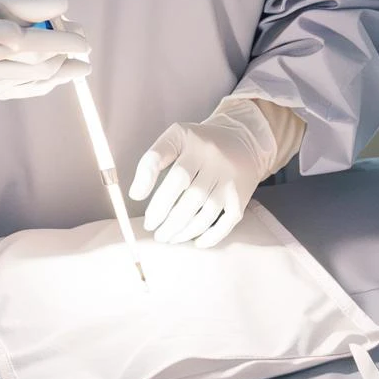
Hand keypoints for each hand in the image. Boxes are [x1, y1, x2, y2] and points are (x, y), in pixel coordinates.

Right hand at [0, 0, 90, 99]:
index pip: (10, 27)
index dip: (41, 13)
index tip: (63, 2)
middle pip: (28, 55)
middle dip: (62, 44)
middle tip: (84, 39)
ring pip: (34, 74)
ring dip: (64, 63)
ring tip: (82, 54)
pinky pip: (30, 87)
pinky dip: (53, 78)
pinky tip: (66, 68)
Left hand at [128, 100, 277, 247]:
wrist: (243, 139)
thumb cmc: (200, 143)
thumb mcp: (176, 138)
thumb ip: (153, 160)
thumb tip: (135, 194)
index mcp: (190, 141)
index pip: (164, 157)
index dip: (147, 177)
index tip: (136, 197)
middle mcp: (212, 158)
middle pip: (187, 194)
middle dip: (166, 217)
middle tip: (153, 230)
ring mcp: (229, 179)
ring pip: (205, 212)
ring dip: (184, 230)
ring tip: (168, 237)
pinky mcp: (241, 196)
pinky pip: (226, 221)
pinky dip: (210, 236)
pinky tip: (195, 241)